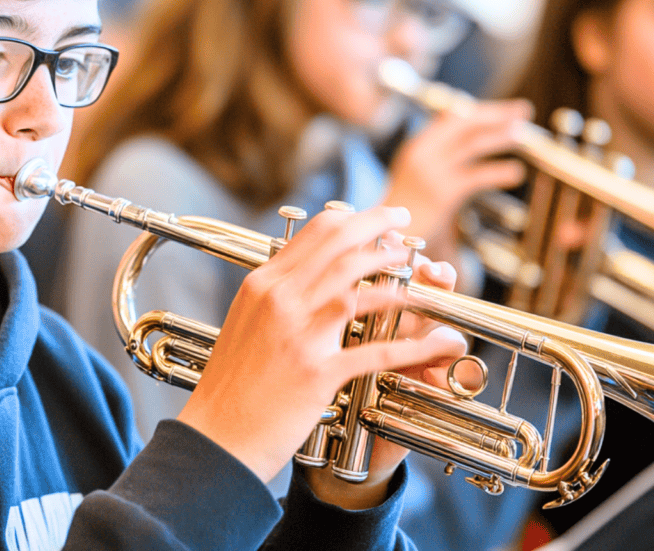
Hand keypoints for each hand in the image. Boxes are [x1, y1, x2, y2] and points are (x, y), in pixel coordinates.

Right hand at [176, 205, 463, 498]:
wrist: (216, 435)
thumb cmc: (231, 383)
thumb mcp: (245, 321)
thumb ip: (274, 295)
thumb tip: (303, 273)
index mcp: (262, 285)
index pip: (315, 233)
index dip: (354, 219)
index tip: (376, 219)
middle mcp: (279, 300)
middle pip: (341, 246)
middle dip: (380, 226)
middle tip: (404, 220)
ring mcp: (298, 334)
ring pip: (357, 286)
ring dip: (396, 274)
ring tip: (419, 269)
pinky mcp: (316, 372)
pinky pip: (376, 351)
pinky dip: (413, 346)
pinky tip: (436, 341)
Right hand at [384, 99, 531, 265]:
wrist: (386, 236)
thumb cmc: (407, 207)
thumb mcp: (417, 172)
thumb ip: (439, 153)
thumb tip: (465, 134)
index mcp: (417, 145)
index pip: (451, 116)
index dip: (480, 110)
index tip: (504, 109)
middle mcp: (422, 152)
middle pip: (464, 123)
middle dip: (496, 114)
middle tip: (523, 110)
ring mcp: (431, 171)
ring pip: (472, 144)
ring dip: (501, 136)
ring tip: (523, 134)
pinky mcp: (442, 193)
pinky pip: (477, 176)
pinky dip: (499, 172)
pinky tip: (515, 173)